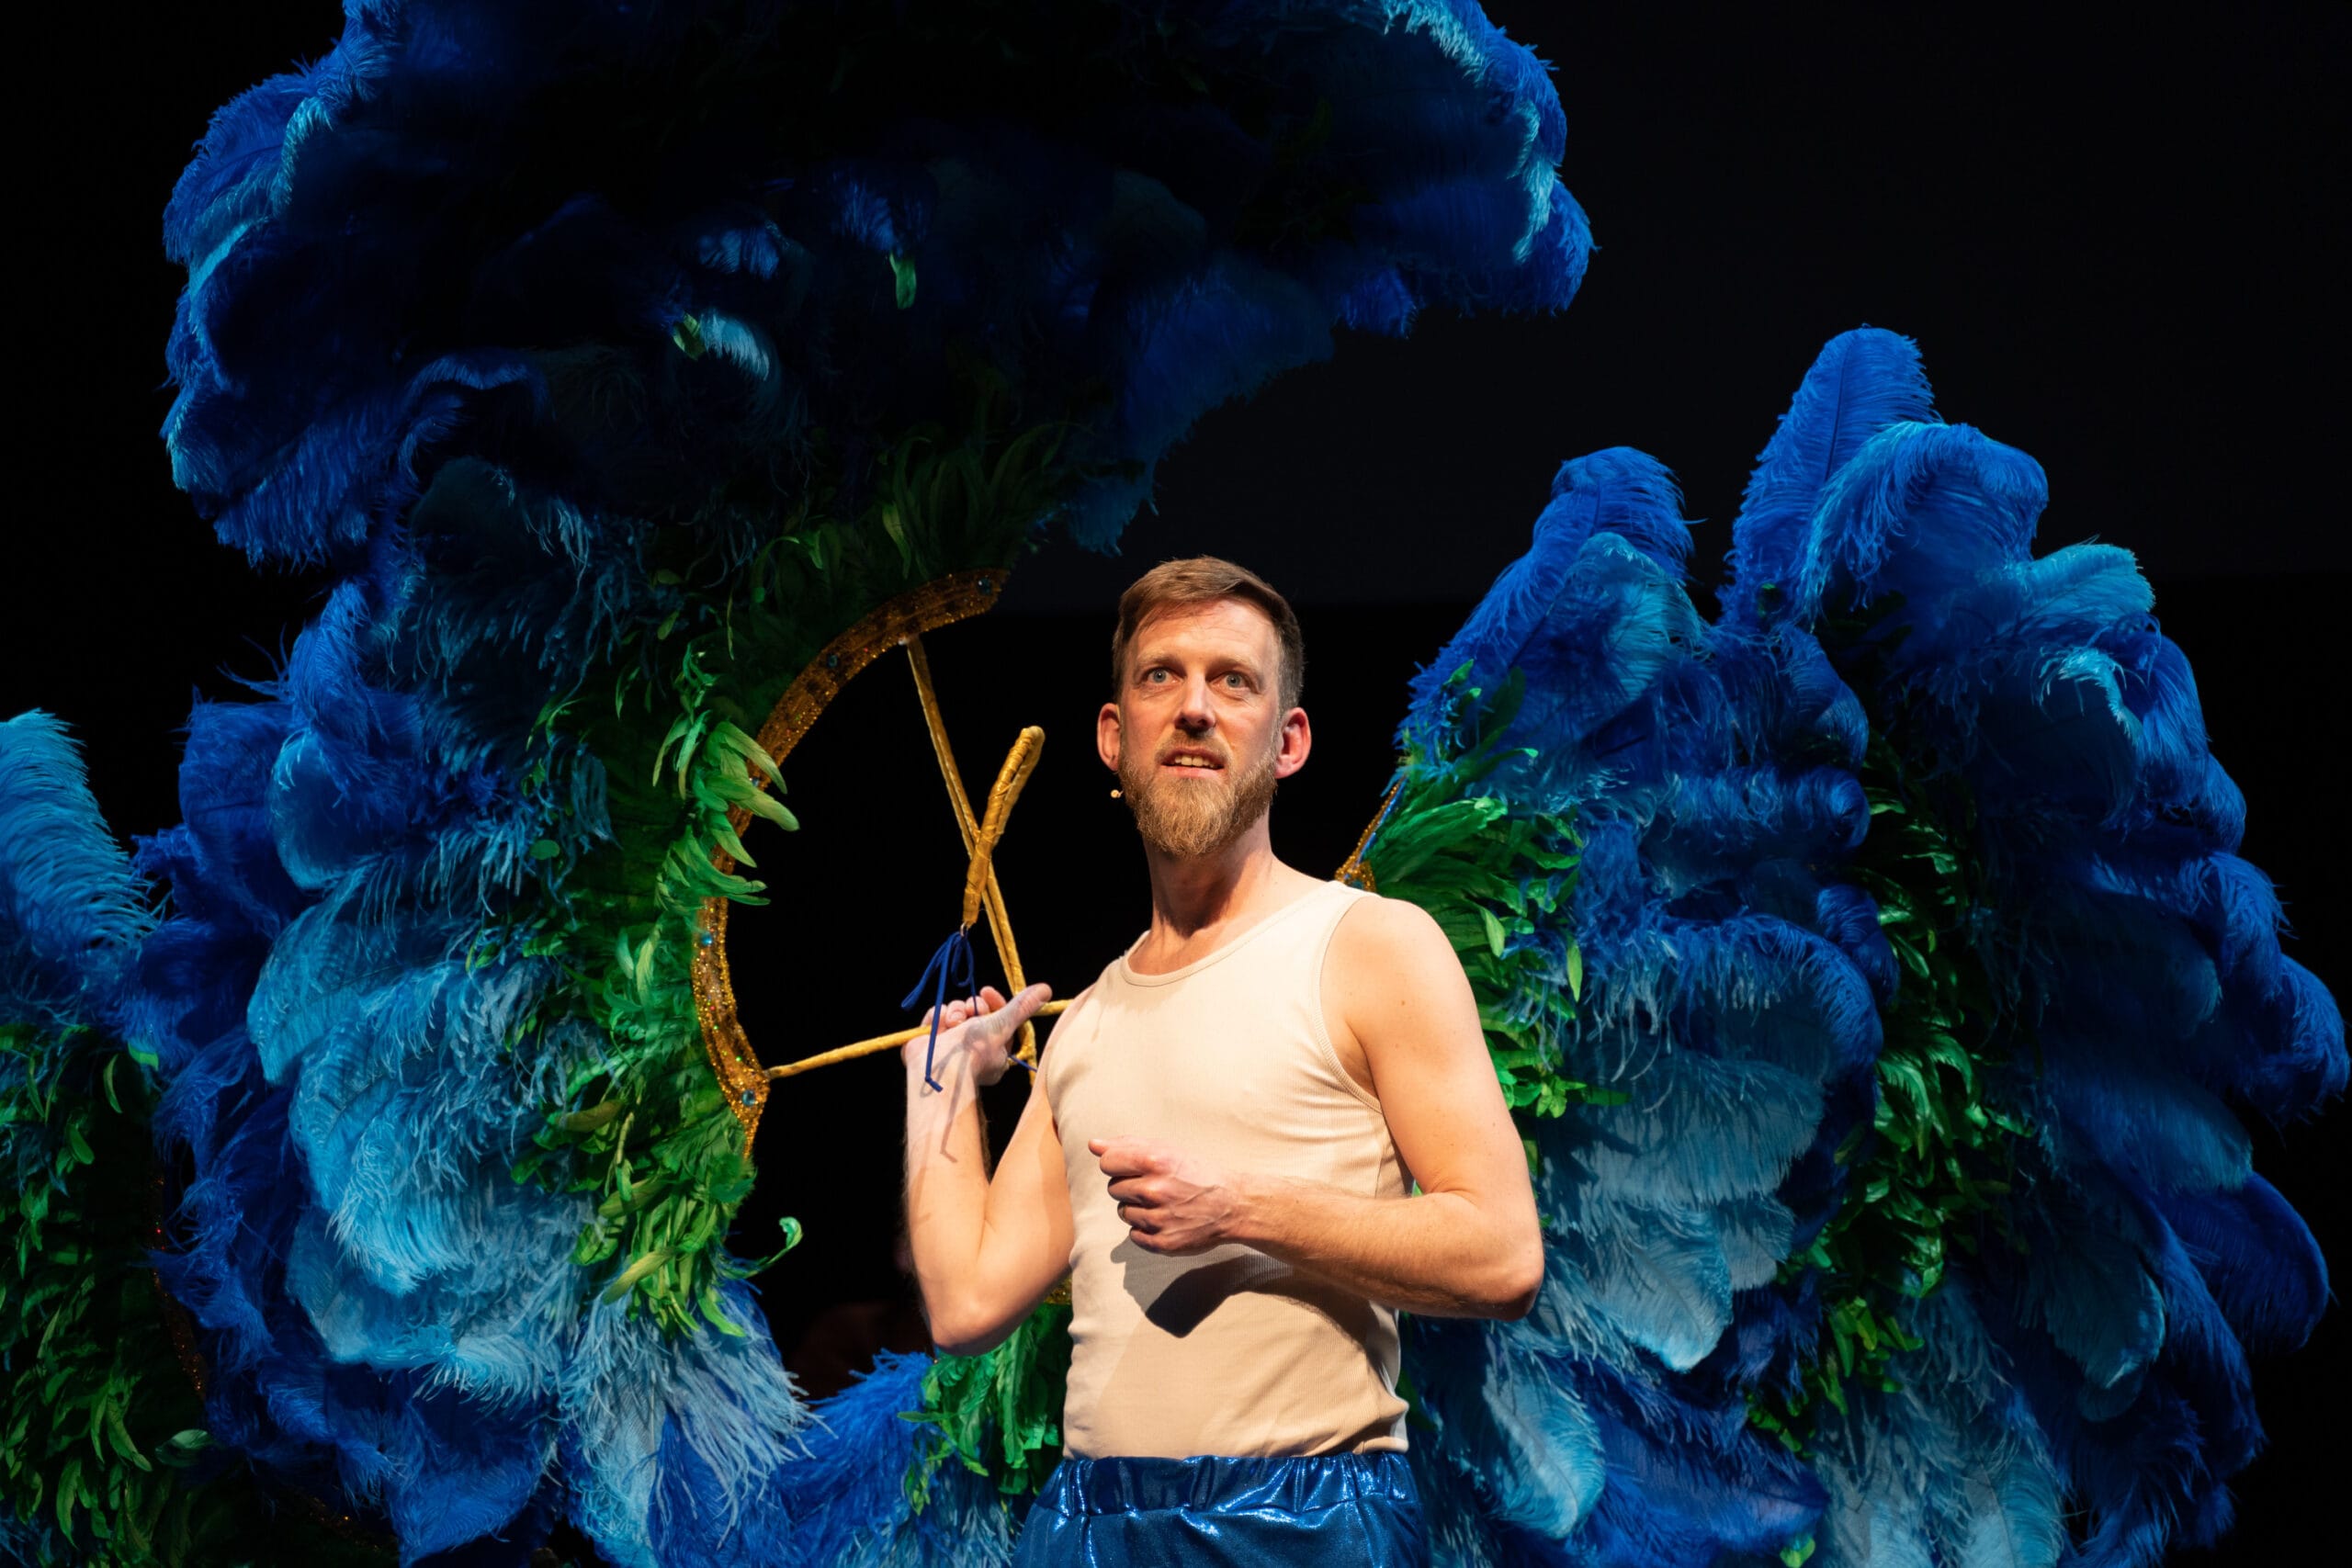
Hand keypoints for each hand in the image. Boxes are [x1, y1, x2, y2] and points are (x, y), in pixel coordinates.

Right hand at [907, 982, 1050, 1088]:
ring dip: (954, 1012)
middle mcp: (973, 1048)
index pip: (997, 1017)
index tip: (986, 991)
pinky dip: (937, 1018)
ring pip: (955, 1011)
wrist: (938, 1070)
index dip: (992, 1002)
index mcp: (995, 1049)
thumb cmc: (974, 1052)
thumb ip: (1021, 1008)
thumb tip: (1045, 989)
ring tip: (953, 1024)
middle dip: (972, 1007)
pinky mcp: (930, 1043)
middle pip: (974, 1011)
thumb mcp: (1002, 1025)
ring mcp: (950, 1045)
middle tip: (971, 1011)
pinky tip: (939, 1026)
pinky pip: (936, 1017)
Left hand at [1089, 1137, 1241, 1254]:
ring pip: (1123, 1213)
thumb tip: (1093, 1144)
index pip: (1107, 1163)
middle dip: (1129, 1187)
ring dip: (1137, 1208)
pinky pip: (1133, 1236)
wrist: (1233, 1204)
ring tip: (1162, 1204)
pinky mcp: (1162, 1243)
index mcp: (1155, 1162)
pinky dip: (1145, 1229)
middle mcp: (1154, 1190)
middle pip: (1113, 1189)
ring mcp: (1158, 1219)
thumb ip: (1128, 1145)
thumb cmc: (1197, 1173)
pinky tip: (1165, 1220)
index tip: (1131, 1167)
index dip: (1117, 1164)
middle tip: (1154, 1187)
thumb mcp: (1168, 1151)